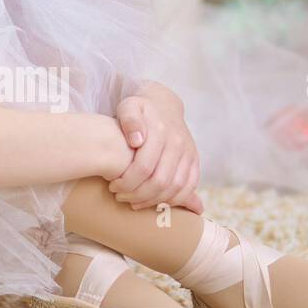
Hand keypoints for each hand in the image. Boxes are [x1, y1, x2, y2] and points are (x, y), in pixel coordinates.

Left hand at [109, 87, 203, 213]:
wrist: (163, 105)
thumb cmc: (139, 110)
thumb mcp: (129, 107)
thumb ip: (129, 120)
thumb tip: (137, 141)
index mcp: (160, 130)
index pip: (144, 167)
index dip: (127, 182)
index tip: (113, 186)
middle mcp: (178, 142)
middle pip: (160, 181)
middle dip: (138, 194)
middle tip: (121, 197)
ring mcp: (189, 152)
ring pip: (176, 187)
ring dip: (154, 200)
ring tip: (135, 202)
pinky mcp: (194, 161)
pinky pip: (190, 186)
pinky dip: (175, 199)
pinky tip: (156, 202)